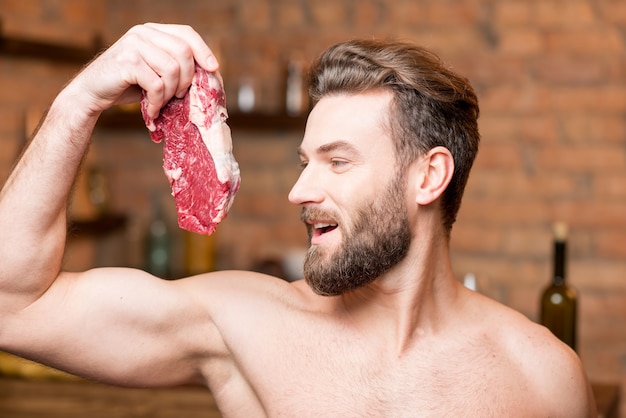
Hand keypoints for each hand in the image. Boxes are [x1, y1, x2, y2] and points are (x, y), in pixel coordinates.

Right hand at [69, 23, 218, 118]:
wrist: (91, 93)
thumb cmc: (128, 85)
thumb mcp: (156, 72)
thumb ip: (176, 67)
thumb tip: (210, 75)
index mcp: (153, 31)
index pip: (186, 33)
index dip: (203, 51)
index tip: (213, 69)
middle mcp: (143, 33)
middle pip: (183, 52)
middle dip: (186, 79)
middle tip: (179, 96)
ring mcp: (133, 45)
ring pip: (172, 69)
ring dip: (170, 93)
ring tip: (160, 103)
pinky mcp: (126, 63)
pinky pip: (156, 84)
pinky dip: (157, 101)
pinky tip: (151, 108)